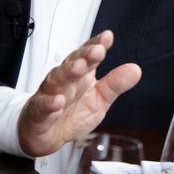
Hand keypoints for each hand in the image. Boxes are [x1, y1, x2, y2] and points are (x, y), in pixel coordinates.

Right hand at [17, 30, 141, 156]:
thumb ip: (115, 85)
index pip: (88, 56)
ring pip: (56, 81)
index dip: (96, 45)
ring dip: (67, 73)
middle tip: (97, 50)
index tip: (107, 38)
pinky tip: (58, 101)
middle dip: (84, 56)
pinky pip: (42, 107)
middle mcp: (64, 81)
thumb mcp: (99, 100)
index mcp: (80, 75)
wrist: (47, 136)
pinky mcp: (38, 114)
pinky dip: (49, 104)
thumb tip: (135, 70)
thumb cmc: (72, 114)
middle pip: (72, 64)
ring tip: (79, 67)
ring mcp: (49, 95)